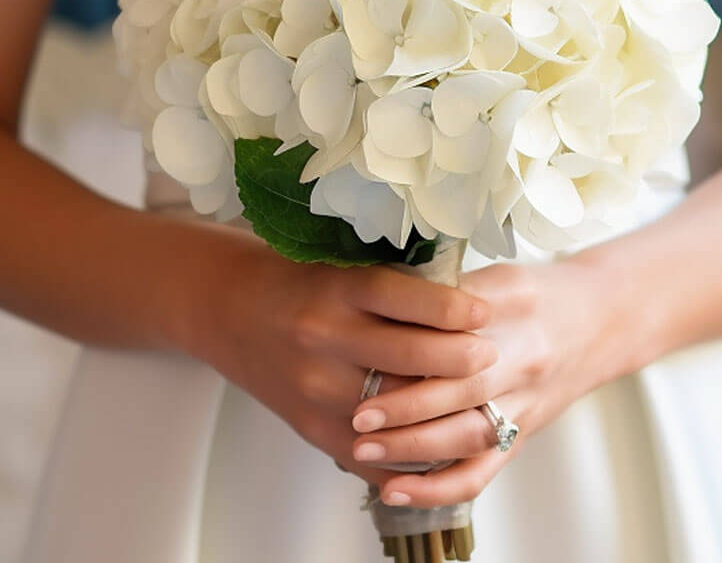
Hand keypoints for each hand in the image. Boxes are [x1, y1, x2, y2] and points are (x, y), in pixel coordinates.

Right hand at [186, 230, 497, 484]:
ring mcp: (315, 388)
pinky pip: (371, 454)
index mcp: (335, 288)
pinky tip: (440, 445)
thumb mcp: (339, 265)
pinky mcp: (310, 427)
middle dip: (460, 358)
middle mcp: (324, 336)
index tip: (484, 312)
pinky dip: (409, 456)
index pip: (403, 297)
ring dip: (441, 410)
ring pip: (395, 411)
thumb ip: (391, 283)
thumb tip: (462, 299)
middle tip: (491, 355)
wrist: (230, 311)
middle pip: (408, 356)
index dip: (452, 307)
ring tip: (478, 400)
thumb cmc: (296, 279)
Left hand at [348, 256, 624, 507]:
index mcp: (511, 303)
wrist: (602, 319)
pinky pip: (480, 471)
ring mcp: (525, 400)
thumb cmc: (536, 293)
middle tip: (358, 413)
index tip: (366, 354)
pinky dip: (437, 487)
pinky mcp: (522, 433)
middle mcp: (522, 356)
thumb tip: (382, 306)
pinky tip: (395, 491)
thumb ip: (446, 289)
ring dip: (413, 446)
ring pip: (467, 435)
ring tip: (364, 447)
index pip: (454, 328)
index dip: (410, 344)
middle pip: (461, 387)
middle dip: (404, 405)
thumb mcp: (494, 273)